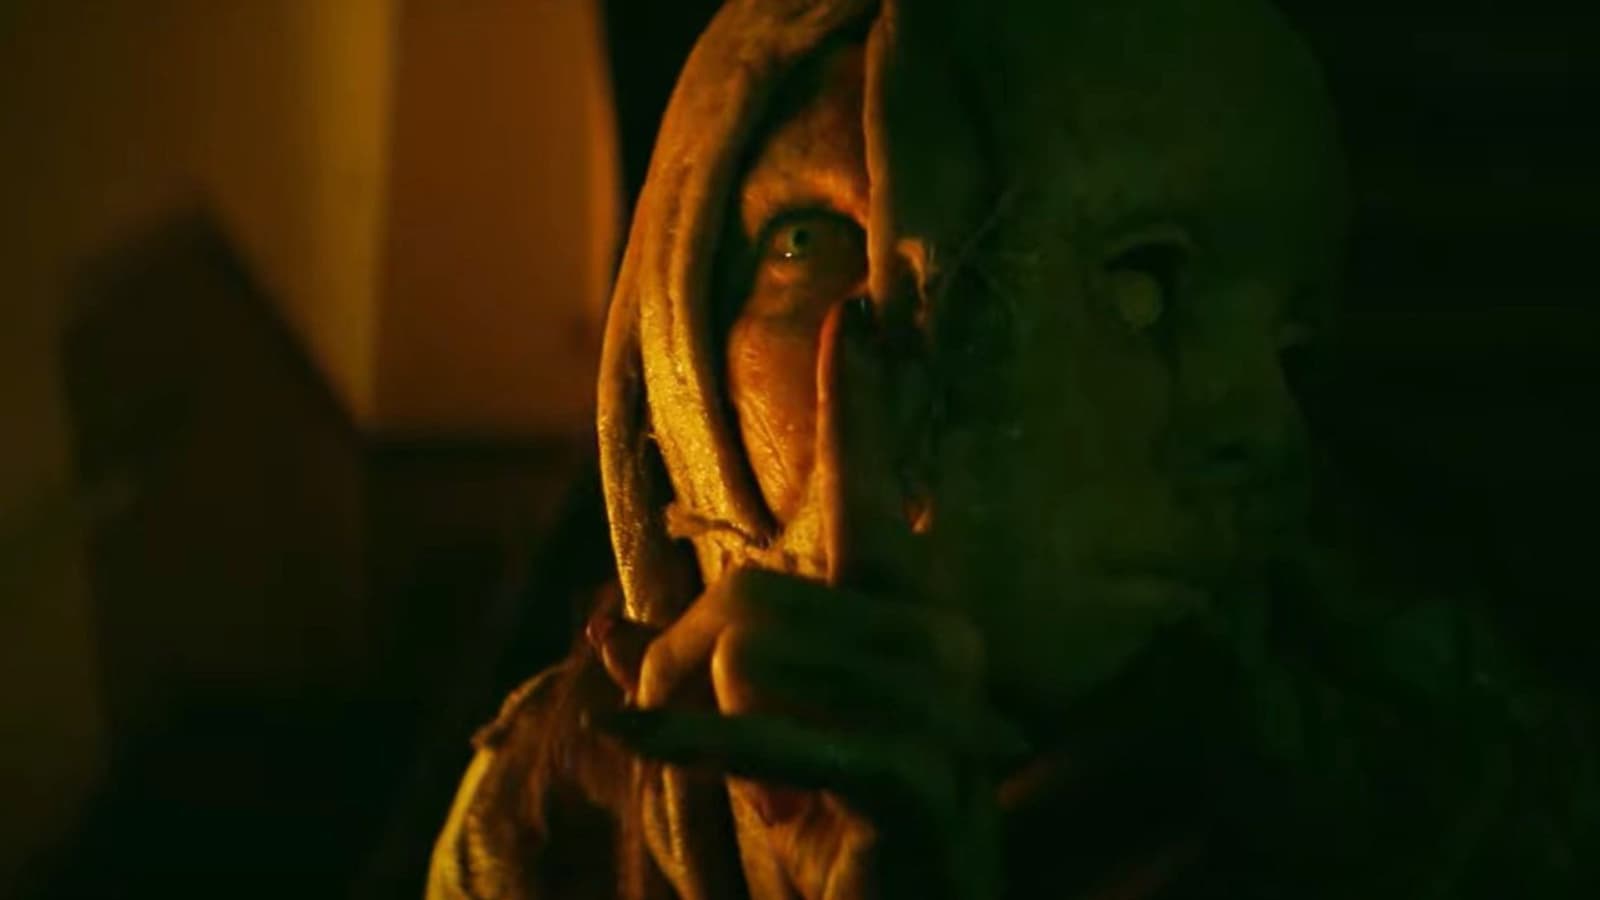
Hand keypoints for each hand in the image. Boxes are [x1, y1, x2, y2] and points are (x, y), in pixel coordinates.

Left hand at [593, 299, 1025, 898]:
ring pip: (755, 651)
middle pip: (754, 591)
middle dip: (679, 660)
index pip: (873, 489)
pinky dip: (692, 740)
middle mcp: (939, 641)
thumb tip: (605, 625)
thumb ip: (695, 676)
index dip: (860, 403)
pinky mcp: (915, 774)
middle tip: (667, 730)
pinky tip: (632, 739)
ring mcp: (939, 706)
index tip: (853, 312)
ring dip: (705, 726)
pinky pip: (771, 727)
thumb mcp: (757, 742)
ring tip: (742, 790)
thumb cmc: (834, 833)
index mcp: (905, 615)